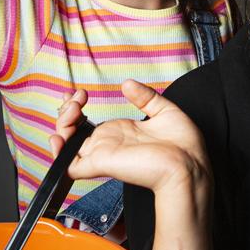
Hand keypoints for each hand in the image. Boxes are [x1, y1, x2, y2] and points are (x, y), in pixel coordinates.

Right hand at [50, 80, 211, 196]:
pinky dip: (59, 153)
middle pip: (71, 130)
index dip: (75, 107)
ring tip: (73, 108)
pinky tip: (60, 135)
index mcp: (119, 132)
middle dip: (66, 110)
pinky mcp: (101, 165)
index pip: (86, 121)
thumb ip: (145, 97)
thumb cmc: (183, 145)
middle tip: (78, 98)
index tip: (78, 93)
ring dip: (61, 125)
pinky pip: (69, 165)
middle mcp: (107, 143)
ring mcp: (102, 154)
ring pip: (66, 145)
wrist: (190, 164)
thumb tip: (127, 84)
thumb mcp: (164, 111)